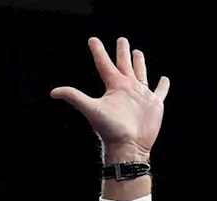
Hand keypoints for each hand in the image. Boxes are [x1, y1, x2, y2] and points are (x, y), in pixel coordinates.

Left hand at [51, 37, 170, 161]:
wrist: (128, 145)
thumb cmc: (110, 129)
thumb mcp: (91, 109)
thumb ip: (74, 97)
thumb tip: (53, 92)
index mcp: (114, 86)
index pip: (104, 64)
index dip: (98, 51)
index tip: (92, 40)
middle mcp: (127, 88)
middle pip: (124, 64)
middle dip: (122, 51)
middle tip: (121, 40)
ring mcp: (141, 95)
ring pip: (140, 73)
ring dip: (138, 62)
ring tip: (137, 52)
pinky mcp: (154, 103)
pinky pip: (160, 91)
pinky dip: (163, 85)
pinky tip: (164, 78)